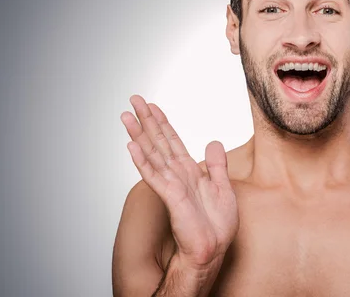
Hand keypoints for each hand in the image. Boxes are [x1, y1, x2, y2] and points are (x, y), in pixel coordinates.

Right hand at [121, 95, 238, 268]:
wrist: (213, 249)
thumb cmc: (216, 225)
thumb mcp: (223, 188)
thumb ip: (216, 165)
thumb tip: (214, 142)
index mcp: (189, 171)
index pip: (172, 141)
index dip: (162, 123)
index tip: (152, 106)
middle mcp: (177, 175)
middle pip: (158, 142)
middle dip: (146, 121)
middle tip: (133, 100)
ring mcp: (171, 185)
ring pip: (152, 154)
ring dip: (138, 135)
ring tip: (126, 116)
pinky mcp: (171, 197)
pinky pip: (154, 175)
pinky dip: (142, 160)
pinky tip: (131, 146)